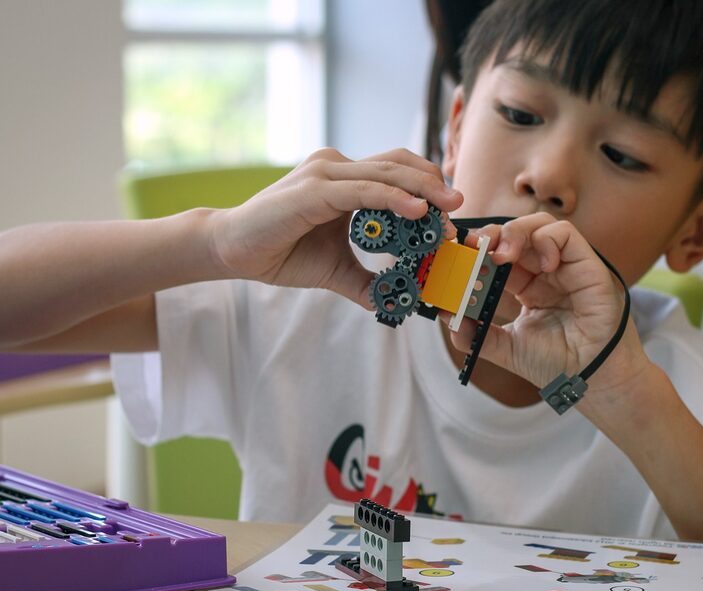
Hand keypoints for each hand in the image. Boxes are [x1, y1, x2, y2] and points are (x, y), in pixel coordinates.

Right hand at [209, 148, 462, 307]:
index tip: (451, 214)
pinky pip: (362, 189)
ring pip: (385, 173)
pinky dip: (392, 197)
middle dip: (433, 186)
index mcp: (346, 180)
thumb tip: (397, 303)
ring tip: (447, 210)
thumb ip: (367, 281)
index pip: (396, 171)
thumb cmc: (282, 253)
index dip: (426, 187)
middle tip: (459, 207)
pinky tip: (416, 210)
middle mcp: (337, 168)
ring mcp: (324, 174)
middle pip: (397, 165)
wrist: (233, 252)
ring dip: (421, 191)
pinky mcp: (313, 189)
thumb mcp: (336, 269)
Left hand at [450, 213, 648, 393]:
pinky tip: (542, 264)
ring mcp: (566, 266)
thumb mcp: (507, 348)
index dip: (478, 251)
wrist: (589, 379)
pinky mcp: (588, 264)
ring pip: (539, 225)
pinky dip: (547, 240)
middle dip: (491, 236)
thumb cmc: (556, 363)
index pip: (498, 255)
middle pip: (516, 234)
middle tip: (475, 248)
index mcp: (526, 286)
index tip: (459, 255)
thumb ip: (478, 335)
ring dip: (515, 232)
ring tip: (503, 255)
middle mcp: (545, 271)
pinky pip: (566, 234)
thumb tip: (448, 319)